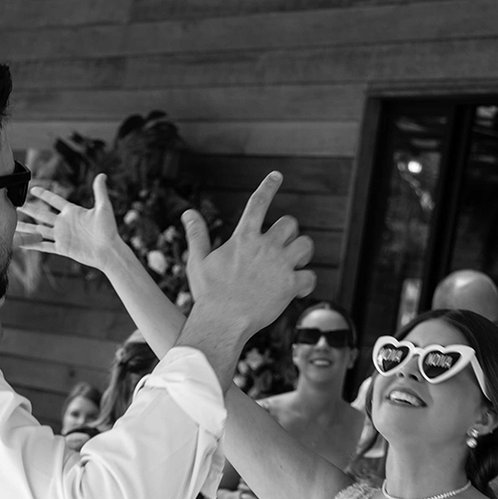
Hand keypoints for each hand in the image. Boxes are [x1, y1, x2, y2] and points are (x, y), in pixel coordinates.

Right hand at [16, 173, 121, 271]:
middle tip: (16, 204)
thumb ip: (99, 191)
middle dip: (29, 209)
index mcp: (72, 211)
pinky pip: (44, 246)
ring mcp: (62, 236)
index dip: (44, 194)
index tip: (32, 188)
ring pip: (39, 230)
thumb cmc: (108, 230)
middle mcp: (64, 223)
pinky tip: (22, 243)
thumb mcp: (104, 207)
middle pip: (42, 214)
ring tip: (14, 224)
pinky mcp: (62, 248)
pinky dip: (32, 245)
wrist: (109, 251)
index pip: (54, 200)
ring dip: (26, 227)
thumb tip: (102, 175)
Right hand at [183, 172, 314, 337]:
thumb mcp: (198, 261)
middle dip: (289, 232)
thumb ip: (197, 235)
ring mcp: (280, 266)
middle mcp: (265, 247)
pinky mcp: (290, 286)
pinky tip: (299, 290)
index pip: (258, 203)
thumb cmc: (208, 295)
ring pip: (305, 245)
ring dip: (302, 253)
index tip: (277, 176)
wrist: (222, 322)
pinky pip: (310, 276)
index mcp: (244, 238)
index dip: (268, 187)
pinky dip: (307, 282)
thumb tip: (188, 213)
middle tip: (283, 247)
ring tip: (294, 265)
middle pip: (290, 223)